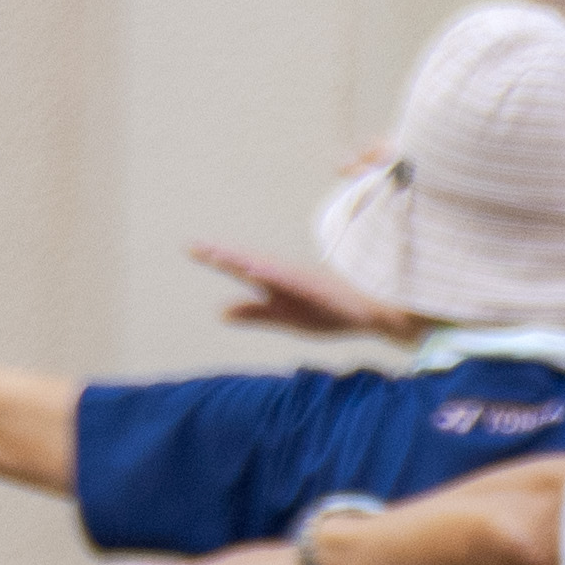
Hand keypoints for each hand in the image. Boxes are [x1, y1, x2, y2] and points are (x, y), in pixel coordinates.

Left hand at [191, 242, 421, 343]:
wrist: (373, 314)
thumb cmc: (330, 312)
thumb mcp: (285, 318)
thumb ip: (254, 314)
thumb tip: (219, 311)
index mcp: (276, 282)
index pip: (242, 268)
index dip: (217, 258)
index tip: (192, 247)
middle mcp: (287, 276)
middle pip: (251, 263)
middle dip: (225, 255)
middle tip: (196, 247)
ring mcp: (304, 281)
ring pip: (269, 269)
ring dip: (246, 262)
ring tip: (220, 256)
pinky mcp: (321, 289)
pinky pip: (295, 282)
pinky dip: (277, 277)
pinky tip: (260, 273)